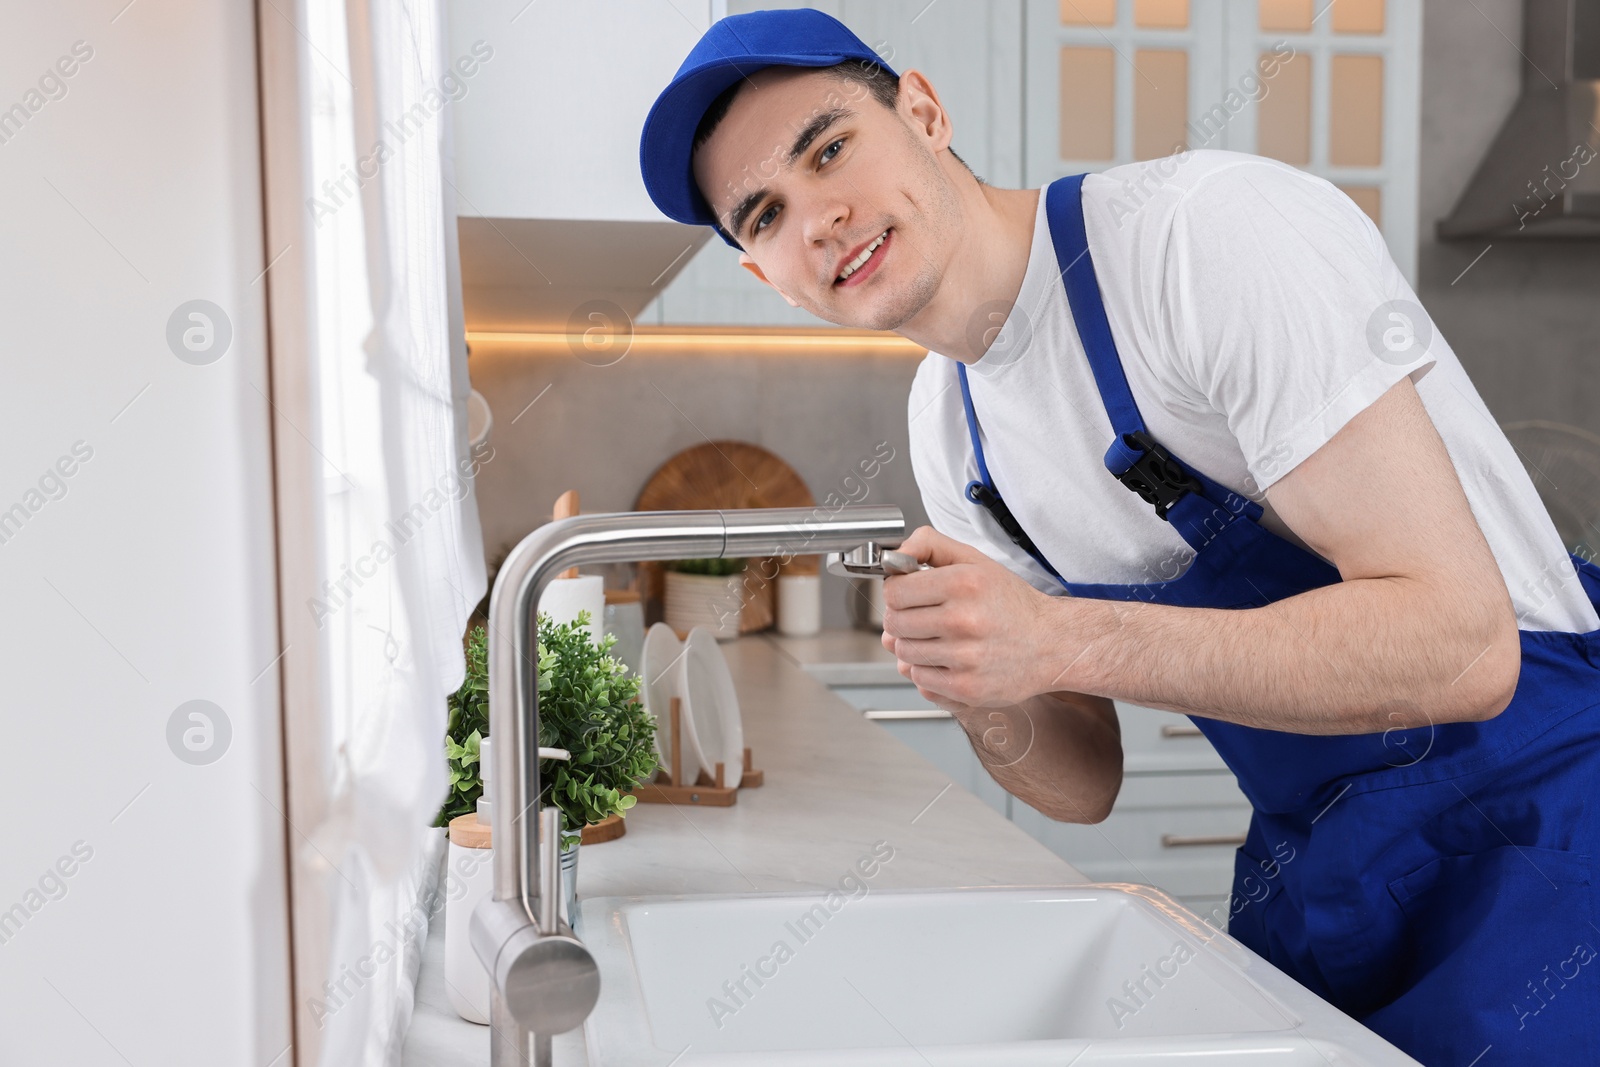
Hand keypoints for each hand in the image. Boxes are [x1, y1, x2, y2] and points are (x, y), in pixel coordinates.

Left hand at [878, 526, 1058, 707]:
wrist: (1051, 644)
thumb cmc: (1012, 603)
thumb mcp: (975, 561)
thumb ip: (931, 546)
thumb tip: (894, 556)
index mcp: (964, 584)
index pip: (895, 591)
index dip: (897, 591)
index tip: (908, 593)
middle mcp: (964, 620)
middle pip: (894, 623)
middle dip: (902, 618)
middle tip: (923, 616)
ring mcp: (965, 657)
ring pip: (903, 653)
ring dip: (913, 645)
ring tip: (938, 637)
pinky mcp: (966, 687)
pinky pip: (920, 679)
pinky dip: (927, 669)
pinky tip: (948, 657)